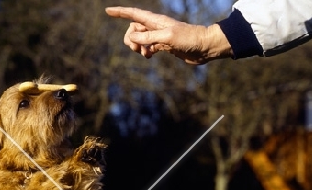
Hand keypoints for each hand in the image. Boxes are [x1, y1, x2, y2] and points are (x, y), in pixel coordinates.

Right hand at [105, 6, 231, 63]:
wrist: (203, 47)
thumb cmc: (188, 39)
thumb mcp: (167, 37)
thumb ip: (148, 37)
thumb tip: (132, 38)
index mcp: (155, 21)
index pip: (134, 14)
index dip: (120, 12)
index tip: (107, 11)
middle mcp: (155, 26)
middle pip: (133, 29)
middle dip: (130, 39)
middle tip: (137, 49)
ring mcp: (159, 36)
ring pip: (139, 39)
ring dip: (138, 47)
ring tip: (146, 54)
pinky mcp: (163, 45)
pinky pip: (147, 47)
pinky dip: (145, 52)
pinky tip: (150, 56)